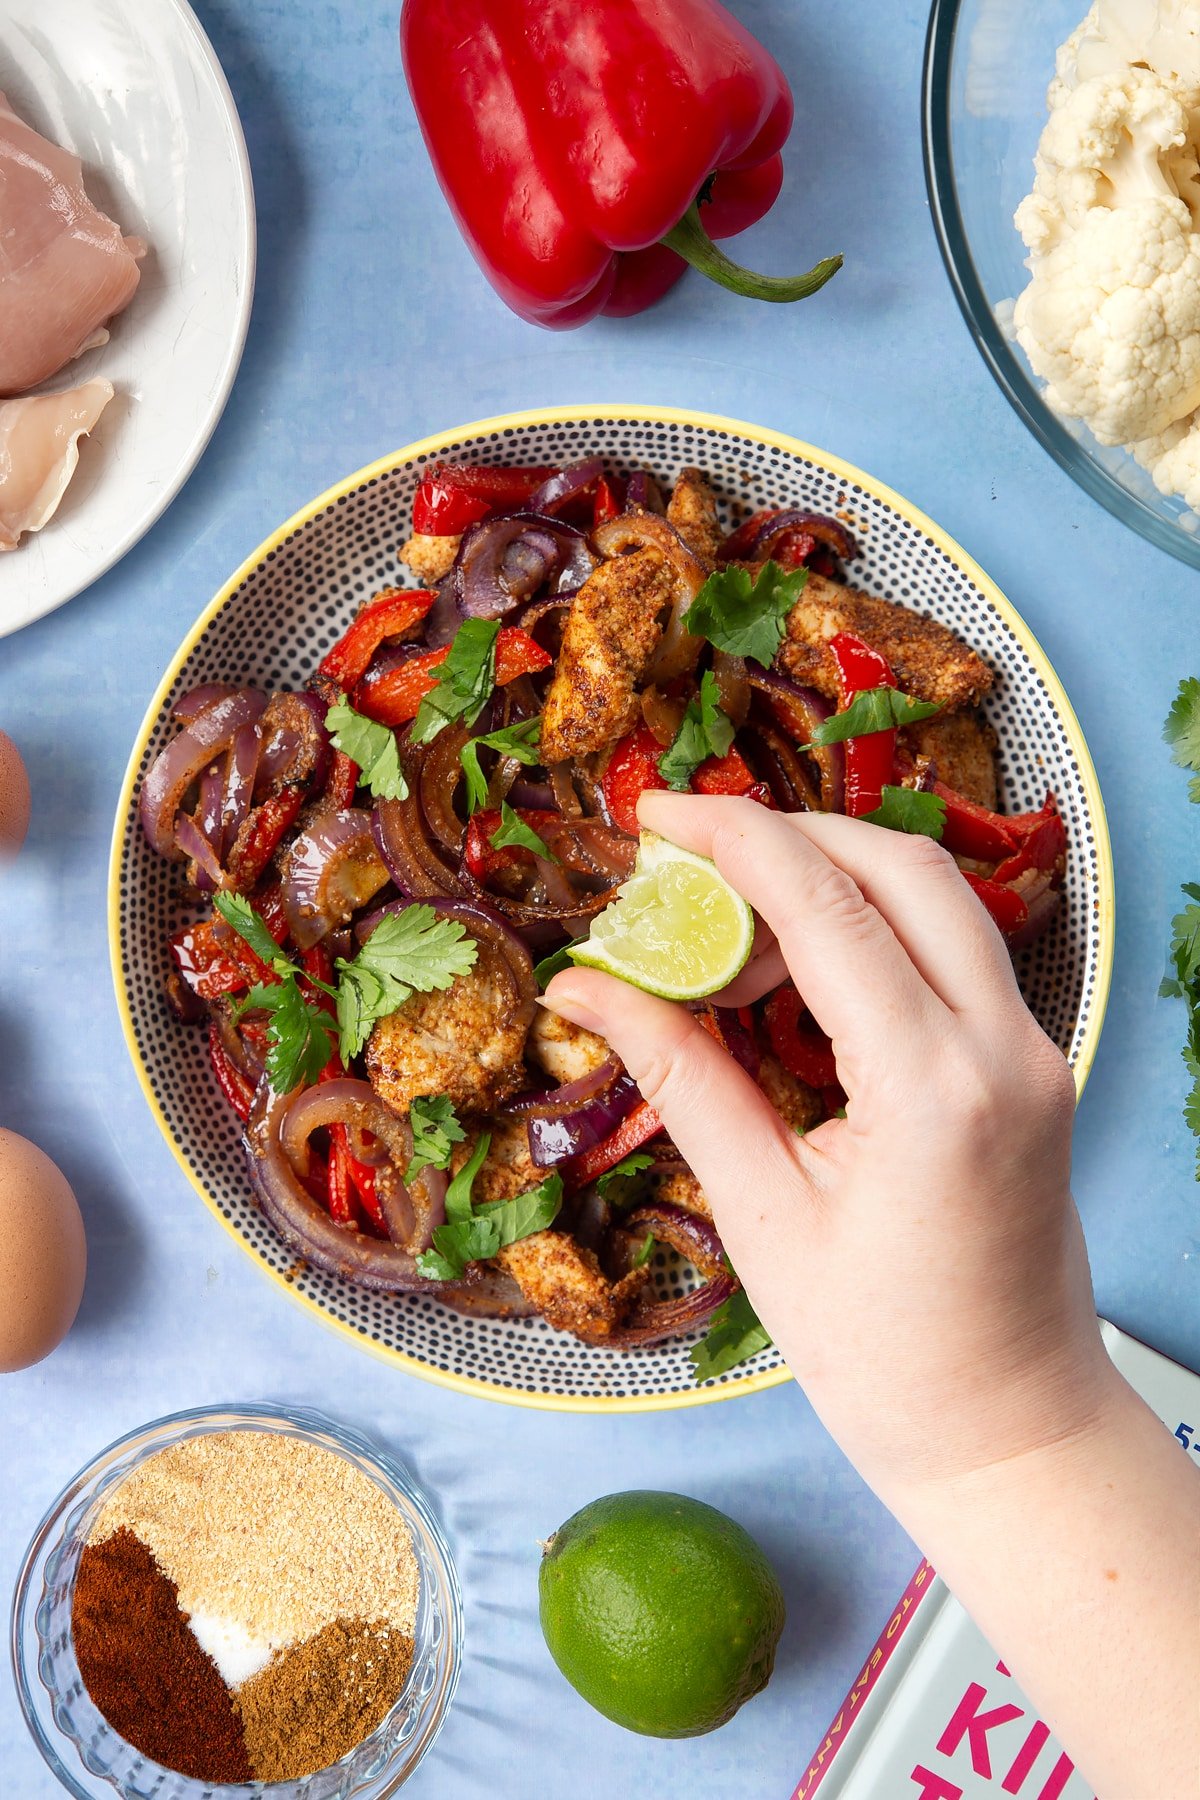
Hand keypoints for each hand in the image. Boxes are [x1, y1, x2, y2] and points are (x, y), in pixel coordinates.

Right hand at [545, 791, 1115, 1501]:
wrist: (1010, 1430)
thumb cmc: (885, 1357)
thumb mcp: (763, 1217)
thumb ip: (681, 1079)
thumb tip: (587, 990)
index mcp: (934, 1090)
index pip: (828, 907)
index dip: (733, 839)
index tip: (655, 815)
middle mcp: (1005, 1049)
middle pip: (900, 866)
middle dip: (787, 837)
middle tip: (688, 860)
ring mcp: (1034, 1052)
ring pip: (936, 897)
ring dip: (831, 881)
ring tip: (730, 943)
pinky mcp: (1031, 1064)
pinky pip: (951, 952)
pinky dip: (871, 932)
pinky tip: (796, 977)